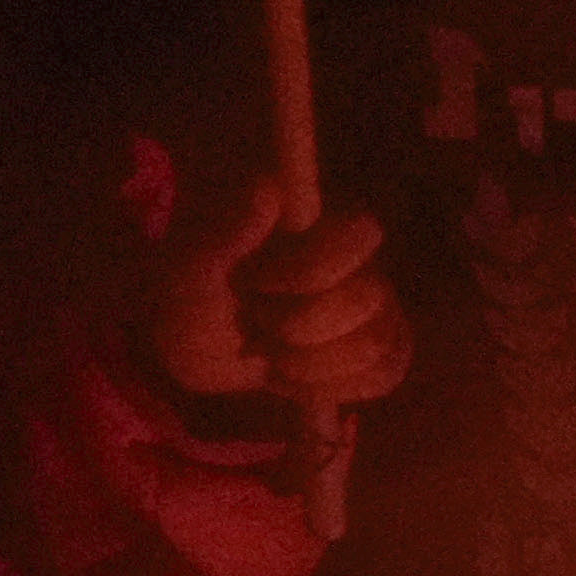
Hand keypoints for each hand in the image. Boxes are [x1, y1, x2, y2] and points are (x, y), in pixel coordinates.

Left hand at [145, 190, 404, 418]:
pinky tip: (292, 374)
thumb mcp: (192, 265)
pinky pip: (379, 378)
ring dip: (305, 362)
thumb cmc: (190, 298)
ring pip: (372, 346)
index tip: (254, 279)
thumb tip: (267, 188)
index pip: (362, 232)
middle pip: (363, 299)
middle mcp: (360, 266)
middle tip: (254, 320)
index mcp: (317, 229)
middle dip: (295, 324)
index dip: (311, 267)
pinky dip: (325, 388)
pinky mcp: (385, 359)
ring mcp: (380, 314)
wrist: (197, 353)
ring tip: (269, 350)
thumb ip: (229, 229)